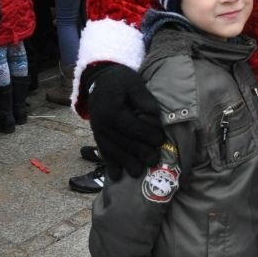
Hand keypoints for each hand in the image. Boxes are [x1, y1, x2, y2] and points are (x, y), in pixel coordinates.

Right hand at [87, 64, 163, 178]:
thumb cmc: (120, 80)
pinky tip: (116, 176)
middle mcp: (103, 124)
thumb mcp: (133, 82)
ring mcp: (98, 131)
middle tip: (154, 160)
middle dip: (140, 153)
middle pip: (123, 142)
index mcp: (112, 110)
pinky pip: (102, 152)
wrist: (99, 79)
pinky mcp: (96, 136)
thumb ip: (143, 97)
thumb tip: (154, 113)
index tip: (161, 140)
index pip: (132, 127)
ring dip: (125, 163)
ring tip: (138, 173)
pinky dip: (110, 164)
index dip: (147, 135)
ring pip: (112, 151)